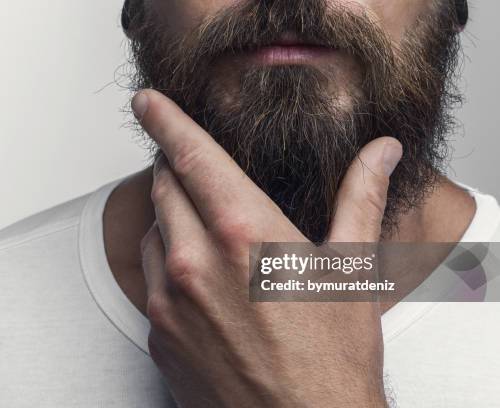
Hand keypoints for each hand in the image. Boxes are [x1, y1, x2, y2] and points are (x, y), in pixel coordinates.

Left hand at [133, 89, 401, 407]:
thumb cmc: (332, 358)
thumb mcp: (351, 270)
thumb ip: (360, 199)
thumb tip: (381, 153)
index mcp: (244, 233)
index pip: (192, 156)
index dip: (166, 120)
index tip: (148, 102)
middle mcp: (195, 262)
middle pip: (165, 189)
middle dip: (176, 171)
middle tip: (196, 172)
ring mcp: (169, 301)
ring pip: (154, 233)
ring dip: (172, 220)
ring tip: (208, 233)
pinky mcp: (157, 333)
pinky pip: (150, 280)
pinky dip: (168, 266)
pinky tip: (200, 281)